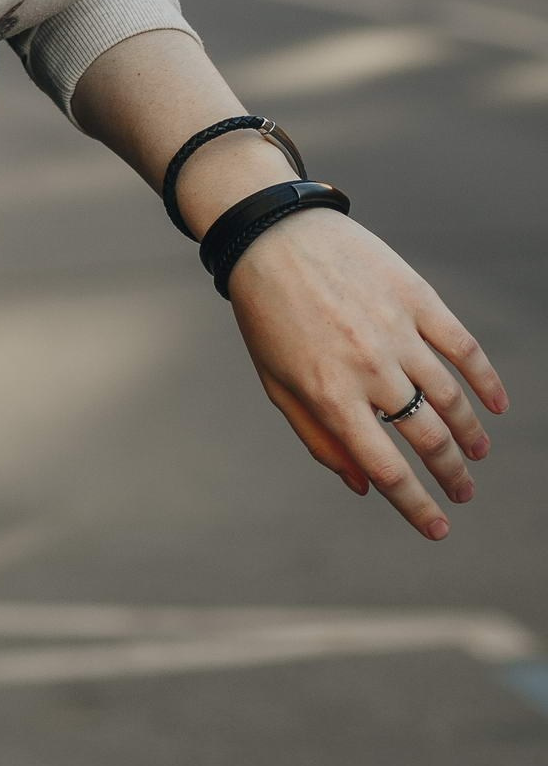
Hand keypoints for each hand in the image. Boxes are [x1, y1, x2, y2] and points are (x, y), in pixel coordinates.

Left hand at [227, 210, 507, 541]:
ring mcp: (396, 331)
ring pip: (450, 398)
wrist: (273, 235)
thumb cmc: (268, 316)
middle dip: (451, 475)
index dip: (417, 507)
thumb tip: (365, 486)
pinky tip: (496, 406)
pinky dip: (486, 380)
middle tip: (464, 493)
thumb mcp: (277, 384)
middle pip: (427, 438)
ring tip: (477, 454)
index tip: (438, 529)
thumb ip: (319, 439)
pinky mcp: (416, 297)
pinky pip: (464, 347)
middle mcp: (368, 368)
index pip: (386, 469)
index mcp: (329, 395)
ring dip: (470, 434)